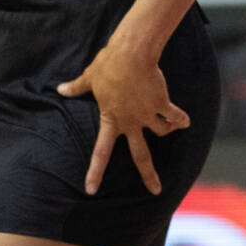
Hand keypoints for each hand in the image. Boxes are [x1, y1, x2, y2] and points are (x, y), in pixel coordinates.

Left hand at [60, 41, 187, 193]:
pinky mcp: (161, 103)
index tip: (90, 190)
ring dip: (167, 130)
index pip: (100, 152)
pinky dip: (181, 119)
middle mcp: (130, 122)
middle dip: (148, 175)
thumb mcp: (90, 77)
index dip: (95, 172)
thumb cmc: (108, 65)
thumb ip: (77, 87)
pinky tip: (186, 121)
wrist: (131, 55)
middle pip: (140, 155)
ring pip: (161, 131)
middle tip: (155, 190)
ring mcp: (147, 114)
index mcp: (111, 120)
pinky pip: (174, 115)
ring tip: (172, 126)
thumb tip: (60, 88)